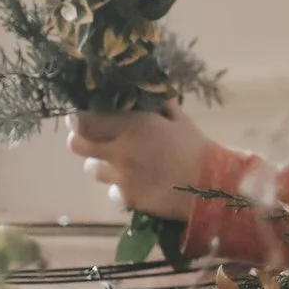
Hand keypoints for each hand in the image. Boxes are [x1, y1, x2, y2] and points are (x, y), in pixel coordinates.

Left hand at [66, 100, 213, 221]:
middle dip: (81, 139)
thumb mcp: (179, 119)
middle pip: (77, 144)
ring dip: (101, 163)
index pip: (86, 119)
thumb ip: (159, 105)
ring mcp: (120, 176)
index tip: (82, 116)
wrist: (212, 187)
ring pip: (92, 168)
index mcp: (133, 125)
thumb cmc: (198, 148)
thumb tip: (147, 90)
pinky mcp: (127, 198)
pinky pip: (111, 191)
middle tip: (92, 139)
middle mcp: (119, 150)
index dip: (79, 117)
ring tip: (118, 163)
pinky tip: (136, 184)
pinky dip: (120, 187)